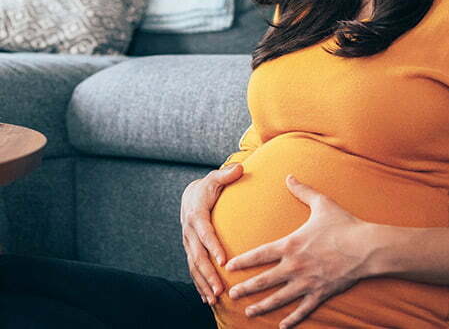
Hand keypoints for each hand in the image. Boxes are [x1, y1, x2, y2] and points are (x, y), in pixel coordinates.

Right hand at [180, 163, 242, 304]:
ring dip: (203, 283)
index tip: (224, 261)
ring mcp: (188, 243)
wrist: (191, 196)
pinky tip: (207, 299)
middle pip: (198, 256)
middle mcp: (190, 231)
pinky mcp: (190, 250)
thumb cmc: (208, 187)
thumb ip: (227, 174)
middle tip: (220, 289)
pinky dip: (199, 285)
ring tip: (214, 299)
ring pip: (194, 267)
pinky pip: (193, 270)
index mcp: (196, 214)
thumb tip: (240, 168)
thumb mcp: (215, 178)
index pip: (205, 233)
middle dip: (208, 274)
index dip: (213, 247)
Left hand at [225, 175, 382, 328]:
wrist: (366, 247)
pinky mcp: (321, 293)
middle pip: (264, 280)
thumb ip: (302, 190)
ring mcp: (307, 282)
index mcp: (291, 245)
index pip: (260, 254)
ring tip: (249, 312)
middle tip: (231, 295)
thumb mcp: (321, 203)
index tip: (228, 267)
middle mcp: (294, 266)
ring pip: (279, 298)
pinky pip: (303, 310)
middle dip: (246, 288)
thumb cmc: (343, 224)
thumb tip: (289, 176)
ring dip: (262, 306)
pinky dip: (292, 319)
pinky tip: (282, 327)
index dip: (242, 261)